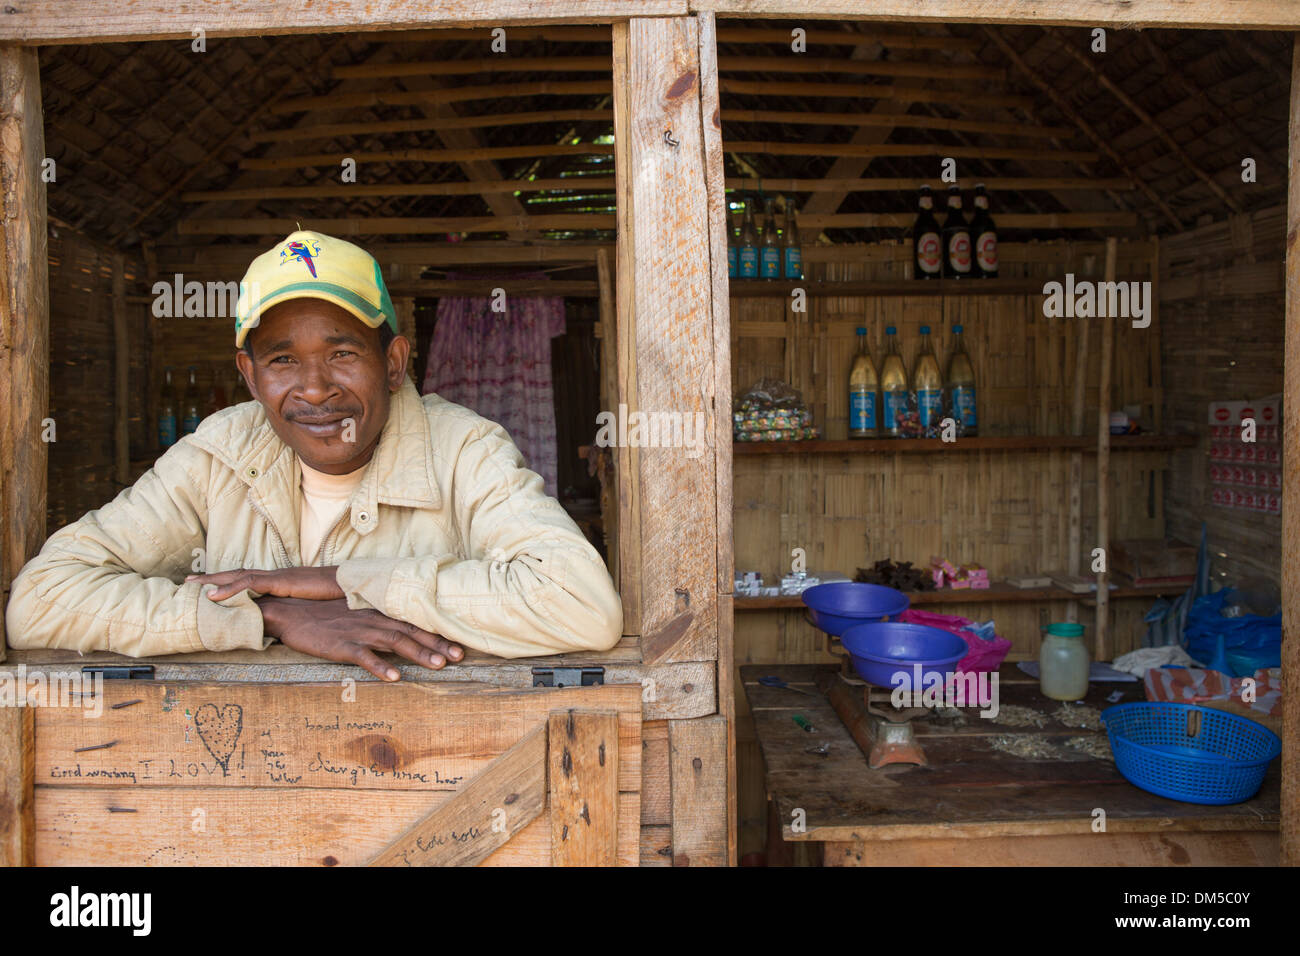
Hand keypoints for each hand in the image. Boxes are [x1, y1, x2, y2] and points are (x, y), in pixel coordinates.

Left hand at [188, 566, 343, 601]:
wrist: (352, 584)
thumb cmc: (338, 597)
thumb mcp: (313, 607)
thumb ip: (299, 612)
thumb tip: (292, 623)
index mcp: (282, 582)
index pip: (250, 579)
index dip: (229, 582)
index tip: (209, 587)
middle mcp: (276, 576)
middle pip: (238, 574)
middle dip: (213, 578)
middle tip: (189, 581)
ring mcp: (278, 577)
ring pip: (238, 576)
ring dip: (214, 581)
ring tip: (193, 586)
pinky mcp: (281, 581)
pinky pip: (249, 583)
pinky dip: (229, 589)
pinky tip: (213, 595)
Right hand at [256, 596, 462, 679]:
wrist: (289, 612)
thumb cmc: (323, 615)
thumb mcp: (355, 615)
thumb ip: (378, 622)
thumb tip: (401, 633)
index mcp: (377, 612)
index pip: (413, 621)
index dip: (436, 632)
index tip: (459, 643)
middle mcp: (373, 619)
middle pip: (410, 631)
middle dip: (437, 643)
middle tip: (460, 656)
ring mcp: (357, 631)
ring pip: (394, 642)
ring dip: (417, 653)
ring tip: (438, 665)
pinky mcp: (340, 645)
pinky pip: (363, 657)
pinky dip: (380, 666)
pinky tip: (394, 677)